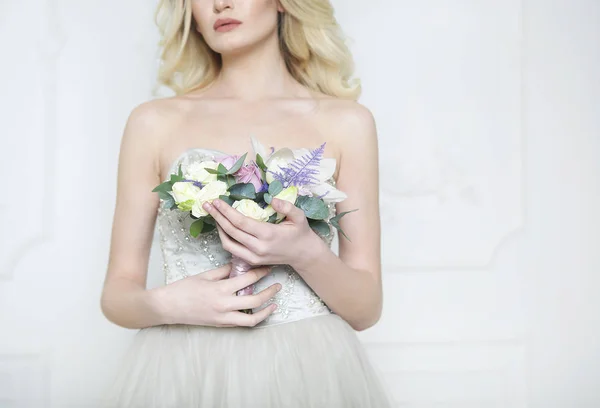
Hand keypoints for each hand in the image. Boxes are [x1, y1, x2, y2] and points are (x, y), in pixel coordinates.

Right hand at [159, 264, 280, 326]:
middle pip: (256, 299)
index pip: (248, 279)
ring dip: (266, 310)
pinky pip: (242, 323)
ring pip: (252, 318)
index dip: (261, 272)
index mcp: (221, 289)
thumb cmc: (183, 289)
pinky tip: (259, 311)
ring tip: (274, 302)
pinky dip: (253, 318)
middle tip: (278, 285)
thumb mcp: (205, 275)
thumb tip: (239, 266)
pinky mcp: (221, 325)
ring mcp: (224, 317)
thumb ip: (224, 271)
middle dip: (270, 291)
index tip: (268, 266)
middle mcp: (225, 305)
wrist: (168, 307)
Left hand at [203, 198, 322, 267]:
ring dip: (218, 228)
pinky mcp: (252, 261)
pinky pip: (233, 250)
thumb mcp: (299, 217)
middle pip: (231, 231)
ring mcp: (254, 257)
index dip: (226, 211)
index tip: (216, 201)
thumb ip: (287, 207)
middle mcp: (258, 247)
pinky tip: (222, 227)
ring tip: (213, 214)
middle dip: (217, 217)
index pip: (241, 222)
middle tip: (207, 204)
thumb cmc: (300, 233)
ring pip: (228, 243)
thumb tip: (272, 200)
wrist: (303, 254)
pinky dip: (225, 238)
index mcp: (268, 234)